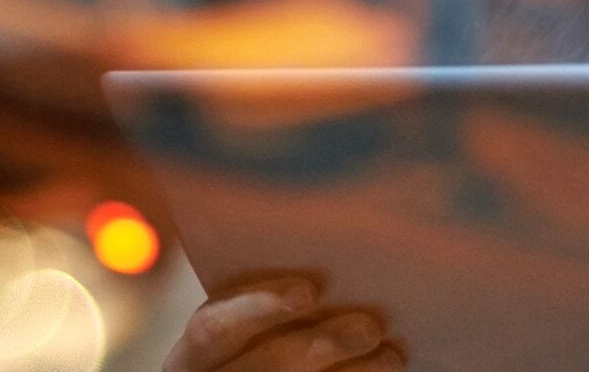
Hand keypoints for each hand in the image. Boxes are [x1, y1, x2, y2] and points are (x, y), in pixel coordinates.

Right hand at [164, 275, 404, 371]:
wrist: (276, 358)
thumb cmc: (273, 323)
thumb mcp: (261, 303)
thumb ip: (287, 283)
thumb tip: (342, 229)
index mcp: (197, 348)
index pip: (213, 325)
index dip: (258, 306)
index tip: (309, 290)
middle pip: (260, 367)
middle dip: (318, 345)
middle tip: (370, 326)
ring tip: (391, 353)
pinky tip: (390, 363)